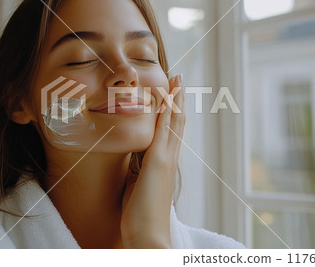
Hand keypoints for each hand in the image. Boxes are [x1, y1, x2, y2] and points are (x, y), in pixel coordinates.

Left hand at [120, 74, 184, 247]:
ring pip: (174, 122)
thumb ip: (139, 167)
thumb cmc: (141, 213)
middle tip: (179, 79)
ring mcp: (165, 159)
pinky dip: (167, 113)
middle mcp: (169, 157)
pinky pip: (164, 131)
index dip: (172, 111)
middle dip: (178, 99)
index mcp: (164, 162)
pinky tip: (168, 99)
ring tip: (178, 81)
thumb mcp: (138, 183)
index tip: (172, 94)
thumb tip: (134, 156)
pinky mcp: (158, 163)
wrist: (147, 235)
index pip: (171, 130)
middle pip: (177, 122)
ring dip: (176, 100)